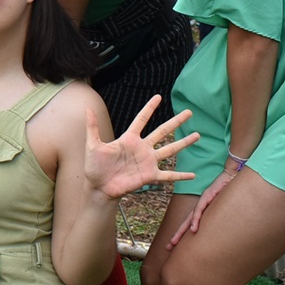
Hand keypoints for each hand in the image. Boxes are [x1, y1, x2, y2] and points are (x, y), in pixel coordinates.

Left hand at [83, 97, 197, 200]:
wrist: (99, 188)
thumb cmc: (95, 167)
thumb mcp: (92, 145)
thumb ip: (92, 127)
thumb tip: (87, 107)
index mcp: (129, 139)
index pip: (142, 119)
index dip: (149, 108)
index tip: (159, 96)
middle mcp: (142, 148)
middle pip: (162, 131)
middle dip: (176, 122)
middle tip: (189, 112)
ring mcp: (148, 162)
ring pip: (170, 150)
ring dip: (184, 143)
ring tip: (197, 135)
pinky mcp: (150, 176)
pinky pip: (169, 175)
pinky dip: (181, 176)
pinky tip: (193, 175)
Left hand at [167, 167, 239, 248]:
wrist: (231, 175)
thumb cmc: (229, 191)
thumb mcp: (223, 207)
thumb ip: (218, 216)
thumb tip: (221, 230)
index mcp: (202, 209)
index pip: (190, 224)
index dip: (182, 234)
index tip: (175, 245)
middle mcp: (200, 206)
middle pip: (185, 223)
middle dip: (177, 236)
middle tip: (168, 248)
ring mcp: (202, 201)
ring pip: (189, 219)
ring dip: (181, 231)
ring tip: (175, 242)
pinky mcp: (208, 197)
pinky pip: (200, 210)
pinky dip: (196, 220)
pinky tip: (193, 230)